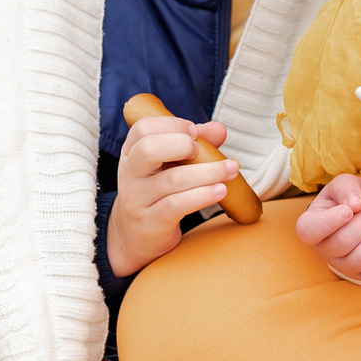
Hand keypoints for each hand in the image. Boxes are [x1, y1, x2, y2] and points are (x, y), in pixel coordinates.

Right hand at [105, 115, 239, 275]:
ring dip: (208, 172)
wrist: (137, 236)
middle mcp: (130, 174)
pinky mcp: (151, 222)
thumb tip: (219, 129)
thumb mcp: (170, 165)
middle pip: (149, 149)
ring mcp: (138, 200)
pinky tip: (220, 191)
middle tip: (201, 150)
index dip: (172, 125)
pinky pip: (177, 205)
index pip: (143, 128)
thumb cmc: (158, 192)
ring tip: (231, 169)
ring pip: (172, 180)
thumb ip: (194, 143)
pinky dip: (202, 196)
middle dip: (182, 144)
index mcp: (132, 153)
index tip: (195, 132)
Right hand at [293, 173, 360, 282]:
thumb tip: (355, 204)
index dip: (330, 221)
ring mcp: (345, 267)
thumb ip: (347, 188)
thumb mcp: (346, 184)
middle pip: (344, 242)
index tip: (349, 210)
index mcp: (311, 225)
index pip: (310, 231)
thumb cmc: (354, 197)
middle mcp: (324, 250)